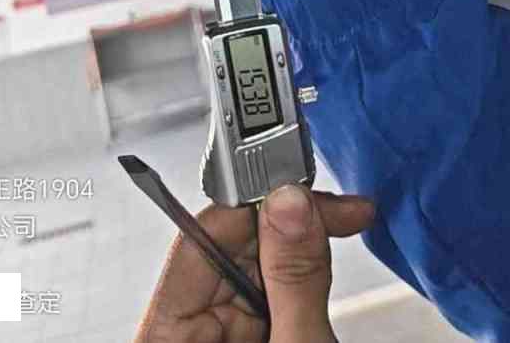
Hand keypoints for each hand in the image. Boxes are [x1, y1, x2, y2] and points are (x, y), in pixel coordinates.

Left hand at [136, 185, 373, 342]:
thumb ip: (294, 280)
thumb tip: (291, 205)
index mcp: (167, 338)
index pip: (199, 240)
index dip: (252, 202)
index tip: (299, 182)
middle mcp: (186, 334)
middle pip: (232, 249)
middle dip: (287, 222)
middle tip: (340, 208)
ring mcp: (219, 337)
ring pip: (258, 267)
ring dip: (301, 248)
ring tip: (342, 227)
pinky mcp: (251, 340)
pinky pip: (271, 295)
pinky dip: (301, 278)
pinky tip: (324, 262)